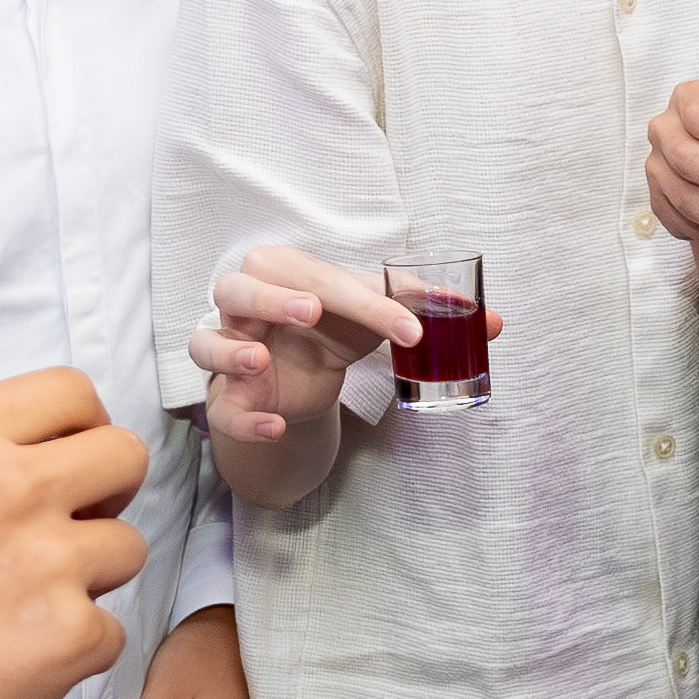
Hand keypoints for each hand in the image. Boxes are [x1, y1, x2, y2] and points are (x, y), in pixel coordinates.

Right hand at [0, 366, 149, 698]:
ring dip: (91, 576)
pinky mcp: (67, 639)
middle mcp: (9, 485)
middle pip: (124, 456)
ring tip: (22, 608)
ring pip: (130, 547)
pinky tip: (12, 664)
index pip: (71, 392)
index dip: (78, 427)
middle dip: (105, 492)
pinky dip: (74, 651)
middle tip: (66, 529)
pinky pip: (111, 631)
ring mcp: (46, 562)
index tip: (67, 457)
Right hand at [187, 243, 428, 445]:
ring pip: (203, 343)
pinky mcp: (230, 397)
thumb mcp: (374, 312)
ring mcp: (232, 351)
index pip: (316, 276)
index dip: (365, 301)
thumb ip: (426, 310)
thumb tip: (494, 322)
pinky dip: (243, 420)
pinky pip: (220, 408)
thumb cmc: (333, 329)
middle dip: (267, 298)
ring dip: (229, 351)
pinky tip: (275, 426)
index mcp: (282, 272)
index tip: (409, 328)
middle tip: (309, 310)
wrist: (307, 381)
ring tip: (260, 361)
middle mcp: (246, 307)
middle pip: (232, 288)